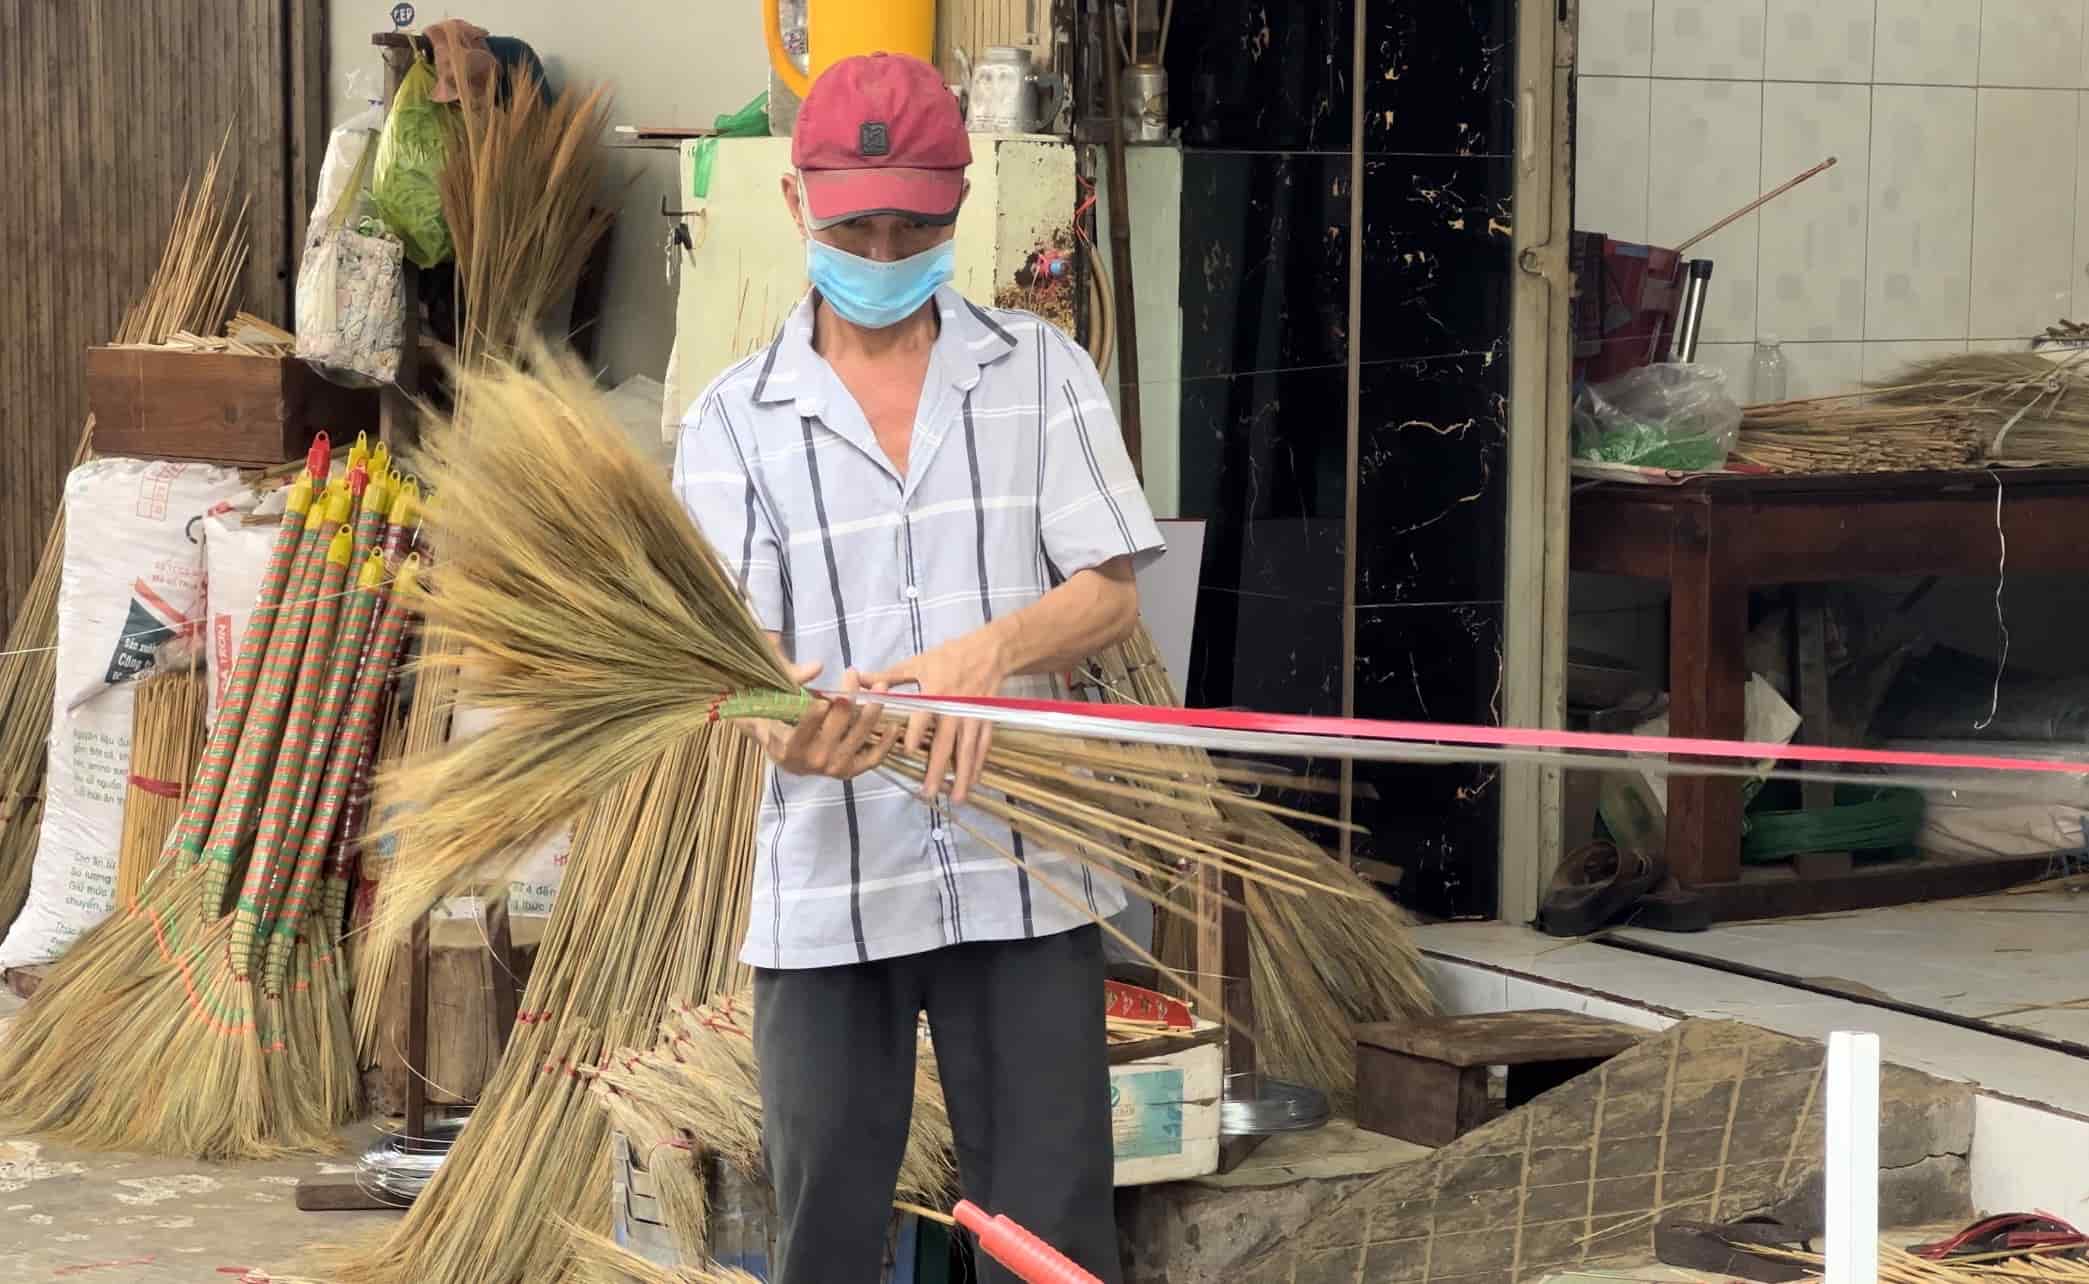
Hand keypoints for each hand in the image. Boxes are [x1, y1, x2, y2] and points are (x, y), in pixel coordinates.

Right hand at [750, 661, 895, 780]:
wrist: (786, 752)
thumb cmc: (777, 721)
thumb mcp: (775, 699)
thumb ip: (792, 679)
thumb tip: (817, 666)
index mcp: (787, 749)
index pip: (802, 732)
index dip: (812, 717)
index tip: (822, 699)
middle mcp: (812, 762)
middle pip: (835, 728)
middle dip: (846, 698)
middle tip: (852, 672)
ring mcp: (833, 769)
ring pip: (858, 738)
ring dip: (872, 711)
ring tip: (880, 688)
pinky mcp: (851, 771)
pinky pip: (873, 758)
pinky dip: (886, 743)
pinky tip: (894, 724)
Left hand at [866, 630, 1009, 805]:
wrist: (988, 651)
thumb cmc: (948, 657)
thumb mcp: (917, 663)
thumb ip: (887, 677)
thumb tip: (856, 681)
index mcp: (936, 691)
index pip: (924, 714)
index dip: (916, 732)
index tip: (906, 751)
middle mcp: (955, 707)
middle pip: (946, 742)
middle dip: (937, 769)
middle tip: (927, 793)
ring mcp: (973, 716)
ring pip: (967, 750)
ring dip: (961, 775)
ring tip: (955, 798)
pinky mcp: (986, 719)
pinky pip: (983, 746)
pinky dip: (979, 765)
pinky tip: (973, 783)